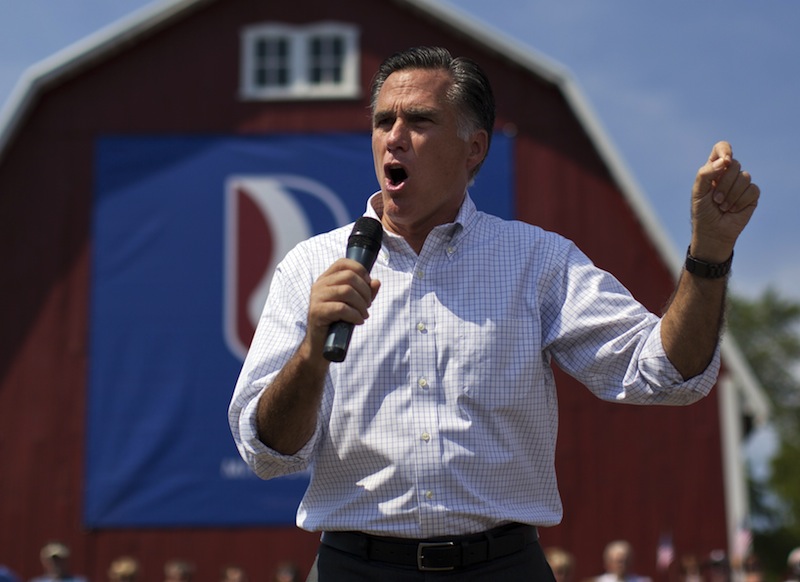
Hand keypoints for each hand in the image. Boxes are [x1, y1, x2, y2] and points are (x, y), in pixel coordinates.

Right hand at [305, 258, 380, 351]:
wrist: (320, 344)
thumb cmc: (338, 322)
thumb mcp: (354, 304)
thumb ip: (366, 292)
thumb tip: (376, 282)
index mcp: (326, 279)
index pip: (343, 262)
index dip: (360, 270)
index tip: (368, 285)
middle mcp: (319, 285)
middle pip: (348, 276)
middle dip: (364, 291)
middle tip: (367, 305)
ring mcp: (316, 298)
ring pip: (346, 291)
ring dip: (361, 304)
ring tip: (364, 314)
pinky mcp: (317, 312)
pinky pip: (341, 308)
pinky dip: (355, 315)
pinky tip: (358, 321)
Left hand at [691, 141, 759, 261]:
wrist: (712, 232)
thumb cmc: (702, 212)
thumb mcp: (698, 192)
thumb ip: (706, 173)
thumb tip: (726, 161)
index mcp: (714, 169)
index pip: (721, 148)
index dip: (725, 150)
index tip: (725, 160)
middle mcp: (728, 174)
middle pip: (734, 164)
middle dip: (724, 184)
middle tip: (715, 199)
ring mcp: (741, 184)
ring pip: (744, 177)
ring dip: (731, 195)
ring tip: (722, 206)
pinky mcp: (752, 195)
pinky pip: (752, 190)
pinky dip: (741, 201)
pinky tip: (733, 209)